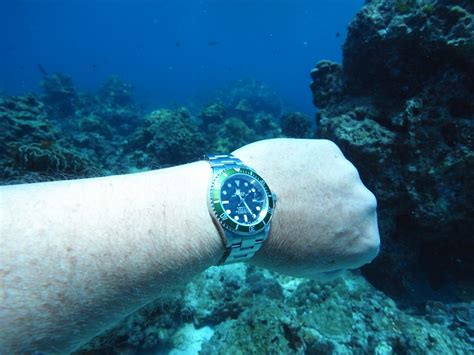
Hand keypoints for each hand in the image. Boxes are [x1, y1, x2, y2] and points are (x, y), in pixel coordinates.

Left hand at [233, 138, 379, 278]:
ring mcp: (348, 174)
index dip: (331, 242)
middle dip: (330, 211)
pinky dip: (306, 166)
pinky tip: (283, 175)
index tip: (307, 239)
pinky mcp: (328, 150)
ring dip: (319, 186)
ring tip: (286, 193)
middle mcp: (366, 205)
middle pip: (351, 209)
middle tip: (296, 214)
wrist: (239, 207)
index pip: (357, 242)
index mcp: (366, 241)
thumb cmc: (270, 245)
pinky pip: (321, 161)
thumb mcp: (306, 269)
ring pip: (337, 182)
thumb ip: (334, 260)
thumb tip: (343, 250)